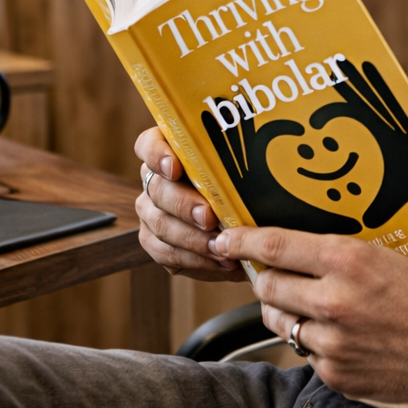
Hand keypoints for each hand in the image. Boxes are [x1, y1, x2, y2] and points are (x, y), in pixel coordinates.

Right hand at [134, 127, 246, 280]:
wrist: (249, 229)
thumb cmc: (249, 192)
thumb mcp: (248, 174)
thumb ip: (241, 167)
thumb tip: (259, 166)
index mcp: (171, 152)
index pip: (149, 145)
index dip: (157, 155)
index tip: (176, 168)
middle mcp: (155, 180)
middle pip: (157, 189)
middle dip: (184, 205)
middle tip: (209, 218)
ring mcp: (151, 212)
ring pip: (159, 223)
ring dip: (192, 238)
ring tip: (222, 247)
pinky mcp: (155, 242)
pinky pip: (165, 252)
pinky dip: (195, 259)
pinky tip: (220, 261)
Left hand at [210, 225, 407, 402]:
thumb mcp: (386, 256)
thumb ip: (338, 254)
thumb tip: (294, 248)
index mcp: (348, 260)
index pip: (274, 246)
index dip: (241, 240)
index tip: (225, 239)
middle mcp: (334, 300)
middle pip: (267, 286)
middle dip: (265, 278)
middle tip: (274, 274)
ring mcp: (332, 341)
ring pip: (280, 321)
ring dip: (286, 311)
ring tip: (311, 305)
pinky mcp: (335, 373)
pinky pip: (305, 352)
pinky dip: (314, 341)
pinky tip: (339, 334)